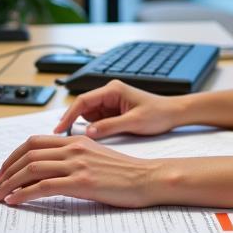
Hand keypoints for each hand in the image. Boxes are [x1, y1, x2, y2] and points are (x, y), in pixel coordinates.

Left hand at [0, 135, 160, 207]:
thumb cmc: (125, 172)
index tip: (5, 169)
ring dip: (10, 183)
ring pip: (32, 169)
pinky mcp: (81, 182)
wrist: (147, 178)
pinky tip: (14, 201)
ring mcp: (77, 165)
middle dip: (7, 170)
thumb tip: (54, 168)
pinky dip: (23, 194)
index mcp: (76, 141)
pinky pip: (43, 186)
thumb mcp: (96, 157)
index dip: (15, 155)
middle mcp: (73, 148)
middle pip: (28, 153)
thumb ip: (76, 157)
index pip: (35, 142)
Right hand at [53, 79, 181, 138]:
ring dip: (85, 127)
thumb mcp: (133, 122)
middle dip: (74, 123)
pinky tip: (94, 140)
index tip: (58, 129)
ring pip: (89, 116)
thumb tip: (87, 133)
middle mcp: (109, 94)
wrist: (174, 113)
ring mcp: (111, 103)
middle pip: (83, 108)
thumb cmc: (158, 114)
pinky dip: (94, 130)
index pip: (83, 100)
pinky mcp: (114, 112)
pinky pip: (97, 120)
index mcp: (113, 90)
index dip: (68, 115)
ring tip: (81, 142)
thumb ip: (109, 126)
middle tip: (64, 140)